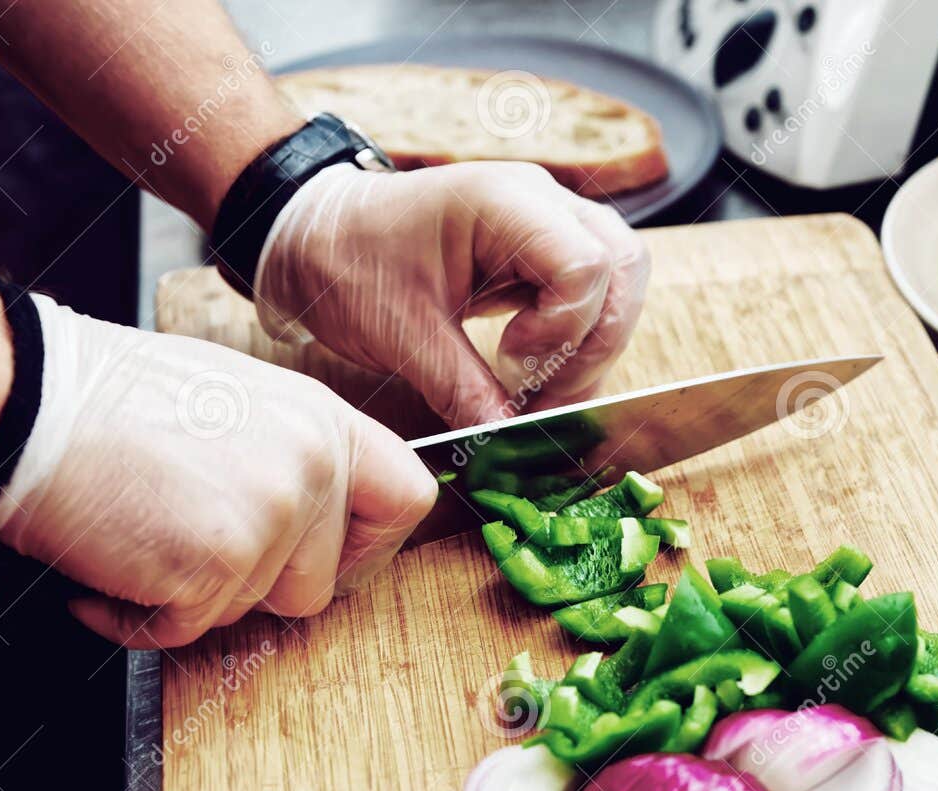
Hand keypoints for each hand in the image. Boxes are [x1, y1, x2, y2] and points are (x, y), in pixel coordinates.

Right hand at [0, 296, 436, 647]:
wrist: (25, 400)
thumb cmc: (111, 399)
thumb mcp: (236, 401)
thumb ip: (292, 455)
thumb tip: (321, 514)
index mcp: (322, 421)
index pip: (407, 498)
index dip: (372, 547)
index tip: (331, 560)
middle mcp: (311, 466)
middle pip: (319, 583)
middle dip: (252, 584)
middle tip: (189, 541)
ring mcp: (270, 516)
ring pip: (251, 610)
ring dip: (190, 596)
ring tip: (139, 534)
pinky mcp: (217, 564)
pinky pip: (188, 630)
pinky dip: (138, 617)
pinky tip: (109, 565)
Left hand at [254, 161, 649, 427]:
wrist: (315, 233)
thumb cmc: (347, 262)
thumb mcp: (400, 334)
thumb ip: (462, 389)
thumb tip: (506, 442)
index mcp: (503, 201)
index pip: (586, 264)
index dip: (565, 328)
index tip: (515, 361)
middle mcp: (539, 200)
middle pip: (622, 266)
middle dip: (595, 343)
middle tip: (542, 391)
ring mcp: (546, 220)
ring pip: (621, 277)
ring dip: (595, 342)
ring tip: (544, 387)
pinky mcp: (542, 248)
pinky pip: (595, 289)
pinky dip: (580, 336)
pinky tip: (539, 369)